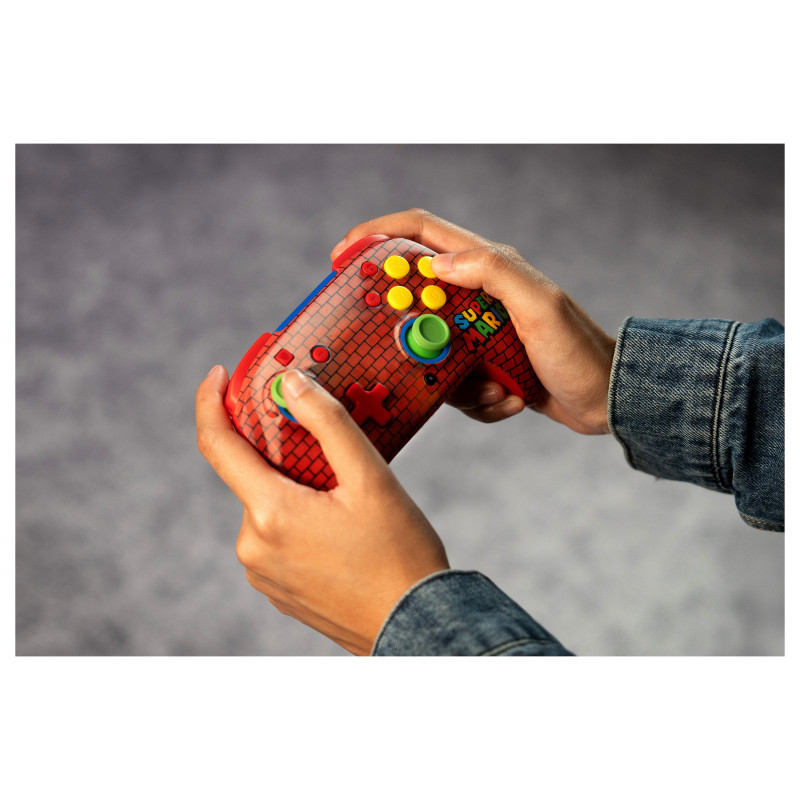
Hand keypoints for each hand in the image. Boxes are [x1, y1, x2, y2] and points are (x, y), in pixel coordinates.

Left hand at [195, 365, 448, 655]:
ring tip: (344, 496)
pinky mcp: (276, 591)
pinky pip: (276, 538)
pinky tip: (338, 528)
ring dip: (293, 488)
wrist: (417, 626)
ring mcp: (262, 573)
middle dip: (280, 452)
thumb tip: (293, 384)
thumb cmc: (399, 553)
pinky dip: (297, 518)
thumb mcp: (370, 477)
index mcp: (270, 513)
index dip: (212, 402)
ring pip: (266, 507)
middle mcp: (253, 546)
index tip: (220, 375)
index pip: (217, 445)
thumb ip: (328, 422)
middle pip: (251, 476)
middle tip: (324, 444)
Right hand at [332, 209, 615, 434]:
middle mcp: (477, 294)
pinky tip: (511, 400)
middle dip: (402, 326)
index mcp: (488, 266)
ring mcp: (477, 333)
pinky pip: (455, 385)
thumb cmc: (579, 350)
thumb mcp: (539, 306)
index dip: (377, 236)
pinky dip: (478, 401)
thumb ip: (492, 273)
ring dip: (454, 379)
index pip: (421, 233)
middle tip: (400, 348)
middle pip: (415, 298)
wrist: (607, 399)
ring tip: (497, 388)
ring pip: (431, 350)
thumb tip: (438, 263)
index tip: (343, 256)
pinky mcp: (482, 366)